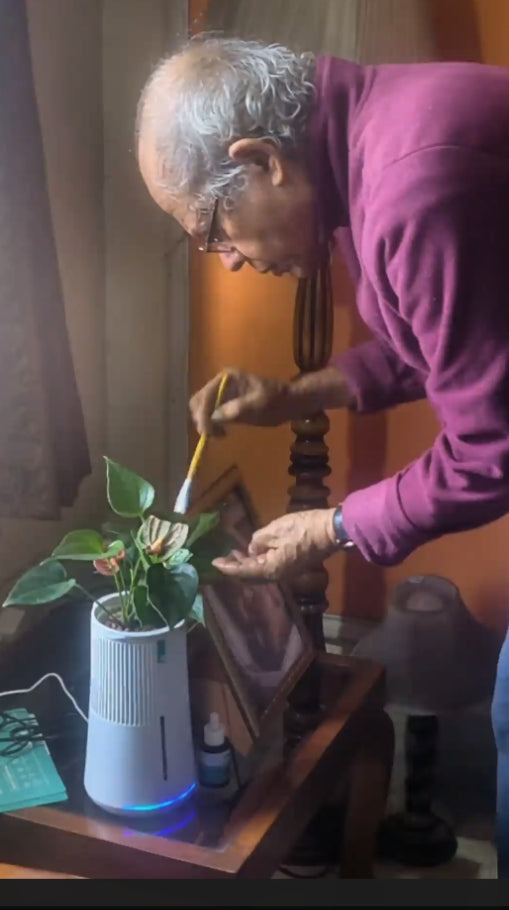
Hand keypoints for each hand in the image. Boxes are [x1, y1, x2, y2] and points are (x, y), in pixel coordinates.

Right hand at [189, 366, 355, 436]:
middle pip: (199, 401)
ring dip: (205, 423)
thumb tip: (214, 418)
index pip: (206, 396)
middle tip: (211, 436)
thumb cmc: (277, 401)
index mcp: (227, 378)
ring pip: (202, 408)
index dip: (203, 415)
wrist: (290, 403)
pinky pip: (211, 414)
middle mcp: (221, 383)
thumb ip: (236, 410)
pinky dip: (211, 425)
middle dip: (201, 419)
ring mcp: (223, 393)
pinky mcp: (227, 404)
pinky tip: (222, 433)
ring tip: (219, 436)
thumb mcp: (258, 405)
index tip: (208, 433)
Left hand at [212, 509, 339, 580]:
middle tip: (223, 558)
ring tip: (235, 553)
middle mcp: (277, 575)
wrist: (329, 531)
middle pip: (250, 577)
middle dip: (235, 568)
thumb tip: (253, 549)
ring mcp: (286, 572)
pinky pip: (268, 568)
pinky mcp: (291, 566)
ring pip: (259, 573)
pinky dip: (257, 562)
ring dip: (246, 565)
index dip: (227, 567)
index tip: (214, 563)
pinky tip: (253, 552)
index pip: (243, 571)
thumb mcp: (274, 530)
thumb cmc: (302, 528)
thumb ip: (258, 540)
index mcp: (270, 569)